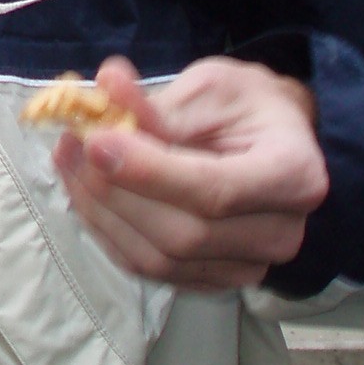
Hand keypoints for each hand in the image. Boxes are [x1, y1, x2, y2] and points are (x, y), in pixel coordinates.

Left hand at [52, 54, 327, 292]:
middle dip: (115, 191)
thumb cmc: (248, 108)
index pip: (216, 191)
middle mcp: (279, 234)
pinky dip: (108, 231)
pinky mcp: (213, 280)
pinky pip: (149, 269)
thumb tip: (106, 84)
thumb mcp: (211, 87)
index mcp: (294, 175)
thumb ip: (160, 100)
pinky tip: (85, 190)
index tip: (96, 141)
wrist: (274, 143)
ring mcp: (247, 267)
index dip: (149, 172)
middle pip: (184, 234)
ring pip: (159, 259)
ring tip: (68, 160)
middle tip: (72, 144)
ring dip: (100, 212)